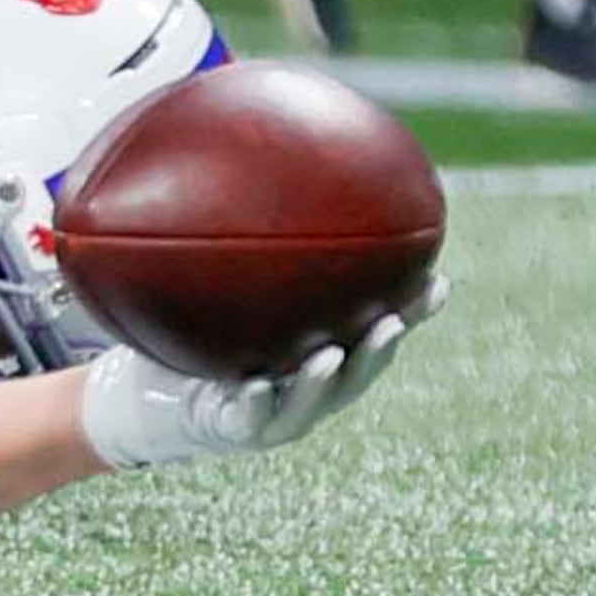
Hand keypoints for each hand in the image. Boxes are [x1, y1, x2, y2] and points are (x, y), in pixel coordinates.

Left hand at [80, 278, 444, 467]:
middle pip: (359, 369)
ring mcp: (278, 413)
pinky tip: (254, 384)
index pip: (375, 327)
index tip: (439, 280)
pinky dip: (256, 401)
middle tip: (394, 320)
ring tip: (330, 355)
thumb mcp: (222, 289)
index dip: (412, 310)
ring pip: (313, 401)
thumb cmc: (200, 340)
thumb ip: (245, 248)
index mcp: (321, 351)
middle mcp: (309, 385)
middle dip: (381, 347)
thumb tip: (245, 165)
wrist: (156, 395)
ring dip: (325, 380)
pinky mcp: (238, 431)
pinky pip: (249, 416)